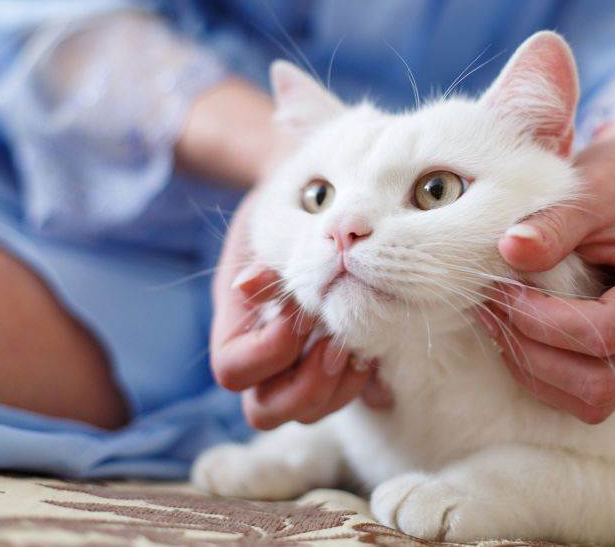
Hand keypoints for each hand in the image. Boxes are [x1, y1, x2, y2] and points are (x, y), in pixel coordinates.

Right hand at [209, 189, 392, 430]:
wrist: (318, 201)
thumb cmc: (288, 210)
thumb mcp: (272, 228)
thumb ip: (263, 261)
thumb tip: (251, 286)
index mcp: (237, 327)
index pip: (232, 371)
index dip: (265, 353)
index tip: (295, 314)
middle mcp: (265, 359)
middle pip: (266, 412)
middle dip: (305, 386)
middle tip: (335, 345)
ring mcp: (304, 367)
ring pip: (310, 413)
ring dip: (338, 389)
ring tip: (359, 348)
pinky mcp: (342, 367)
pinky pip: (354, 401)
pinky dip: (370, 387)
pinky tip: (382, 357)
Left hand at [482, 118, 614, 423]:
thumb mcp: (588, 188)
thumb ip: (552, 222)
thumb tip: (509, 250)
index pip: (606, 332)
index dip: (543, 321)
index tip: (501, 289)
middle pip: (602, 380)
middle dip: (534, 353)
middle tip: (491, 308)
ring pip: (593, 398)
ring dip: (535, 370)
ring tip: (498, 321)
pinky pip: (587, 392)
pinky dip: (543, 373)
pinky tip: (515, 332)